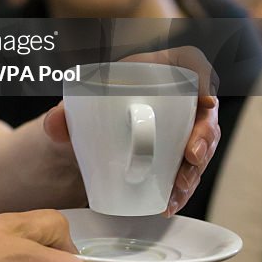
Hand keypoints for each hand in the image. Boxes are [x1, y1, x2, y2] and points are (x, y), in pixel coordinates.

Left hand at [44, 45, 220, 217]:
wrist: (84, 137)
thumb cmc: (87, 111)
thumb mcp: (74, 110)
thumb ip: (63, 114)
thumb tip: (56, 122)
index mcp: (155, 70)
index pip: (190, 61)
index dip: (205, 75)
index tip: (205, 100)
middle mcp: (174, 96)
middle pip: (204, 109)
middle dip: (205, 135)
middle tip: (191, 156)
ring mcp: (179, 126)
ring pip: (203, 143)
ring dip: (196, 168)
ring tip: (177, 188)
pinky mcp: (176, 153)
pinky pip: (190, 169)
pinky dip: (183, 187)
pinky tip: (170, 201)